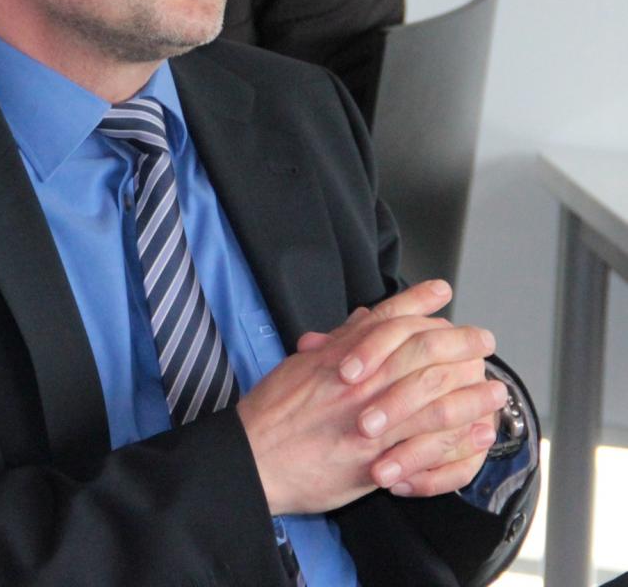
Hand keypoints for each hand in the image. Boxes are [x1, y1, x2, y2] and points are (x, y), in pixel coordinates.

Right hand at [236, 281, 500, 514]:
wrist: (254, 457)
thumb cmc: (272, 411)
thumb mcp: (302, 364)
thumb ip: (339, 342)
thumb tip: (365, 319)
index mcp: (339, 354)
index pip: (386, 318)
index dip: (418, 301)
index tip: (443, 291)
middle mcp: (358, 380)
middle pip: (420, 351)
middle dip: (459, 342)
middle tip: (484, 339)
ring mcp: (368, 419)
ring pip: (432, 398)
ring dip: (469, 392)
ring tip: (495, 389)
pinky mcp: (373, 459)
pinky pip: (425, 446)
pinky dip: (456, 438)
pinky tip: (476, 432)